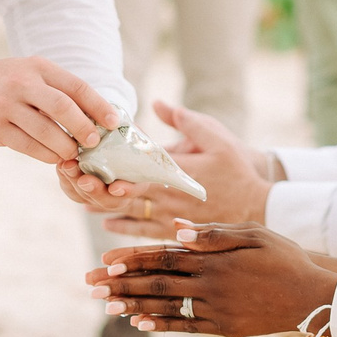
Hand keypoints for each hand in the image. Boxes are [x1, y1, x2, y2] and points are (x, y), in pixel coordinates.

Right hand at [0, 55, 120, 166]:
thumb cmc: (6, 83)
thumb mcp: (31, 73)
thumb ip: (59, 90)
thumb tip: (98, 116)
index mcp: (38, 68)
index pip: (76, 86)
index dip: (99, 106)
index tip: (113, 123)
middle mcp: (22, 83)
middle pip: (63, 108)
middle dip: (84, 128)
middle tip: (94, 142)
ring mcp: (6, 106)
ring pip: (46, 131)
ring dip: (66, 147)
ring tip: (74, 154)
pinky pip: (28, 146)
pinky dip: (46, 155)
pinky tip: (54, 157)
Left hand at [85, 100, 273, 231]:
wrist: (260, 205)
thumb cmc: (238, 169)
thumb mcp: (216, 137)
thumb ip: (184, 121)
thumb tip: (158, 103)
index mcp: (174, 174)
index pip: (133, 173)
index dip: (107, 170)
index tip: (87, 164)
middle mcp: (167, 199)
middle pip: (123, 197)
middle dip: (97, 190)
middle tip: (76, 181)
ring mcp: (170, 217)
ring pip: (128, 216)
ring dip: (103, 209)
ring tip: (81, 200)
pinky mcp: (176, 230)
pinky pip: (143, 232)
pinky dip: (123, 227)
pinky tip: (107, 222)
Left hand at [91, 224, 336, 336]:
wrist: (313, 297)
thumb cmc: (285, 258)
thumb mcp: (255, 234)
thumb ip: (216, 233)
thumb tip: (178, 232)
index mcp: (215, 259)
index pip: (165, 257)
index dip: (133, 258)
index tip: (105, 260)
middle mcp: (211, 285)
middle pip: (156, 283)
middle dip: (121, 283)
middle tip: (90, 284)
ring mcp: (217, 309)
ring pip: (166, 306)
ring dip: (133, 305)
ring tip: (105, 304)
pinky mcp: (225, 327)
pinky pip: (187, 326)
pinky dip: (162, 324)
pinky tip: (139, 322)